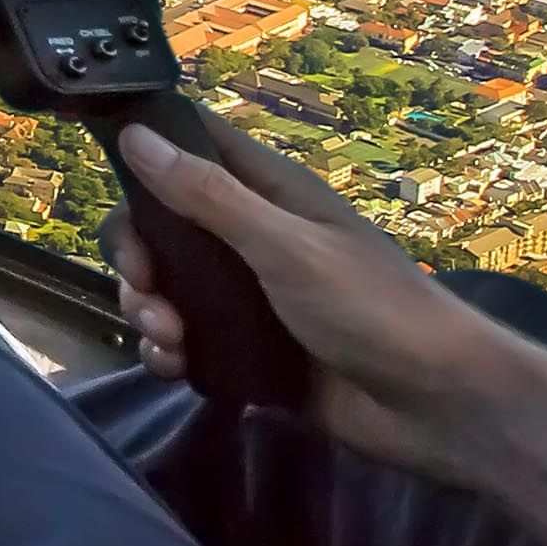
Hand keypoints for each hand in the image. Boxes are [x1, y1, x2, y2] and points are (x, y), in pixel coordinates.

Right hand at [112, 113, 503, 477]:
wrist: (441, 410)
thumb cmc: (376, 310)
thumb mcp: (288, 247)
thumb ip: (210, 196)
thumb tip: (135, 135)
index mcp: (270, 195)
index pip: (192, 145)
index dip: (145, 147)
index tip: (105, 169)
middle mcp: (253, 240)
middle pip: (162, 227)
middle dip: (137, 256)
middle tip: (147, 288)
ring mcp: (250, 300)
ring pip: (167, 289)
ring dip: (149, 310)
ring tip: (169, 342)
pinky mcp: (249, 355)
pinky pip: (187, 344)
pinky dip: (169, 353)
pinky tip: (176, 368)